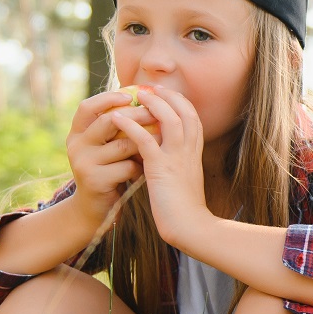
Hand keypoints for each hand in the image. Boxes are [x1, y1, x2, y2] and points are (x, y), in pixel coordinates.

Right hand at [66, 90, 149, 222]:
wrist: (96, 209)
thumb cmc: (110, 170)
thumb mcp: (108, 146)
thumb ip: (118, 127)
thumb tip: (147, 99)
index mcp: (77, 133)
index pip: (87, 107)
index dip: (108, 98)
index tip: (131, 95)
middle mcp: (76, 145)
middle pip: (109, 121)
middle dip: (136, 116)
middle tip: (157, 114)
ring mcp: (83, 163)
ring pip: (123, 144)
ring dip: (146, 144)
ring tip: (160, 143)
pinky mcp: (95, 180)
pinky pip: (127, 166)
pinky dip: (141, 167)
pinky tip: (147, 171)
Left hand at [111, 84, 211, 245]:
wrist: (190, 226)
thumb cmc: (186, 209)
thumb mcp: (185, 180)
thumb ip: (179, 164)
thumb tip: (168, 157)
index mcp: (195, 154)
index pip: (193, 119)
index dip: (180, 103)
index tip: (167, 95)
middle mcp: (189, 151)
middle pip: (185, 112)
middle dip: (169, 96)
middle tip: (152, 88)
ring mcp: (177, 158)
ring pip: (169, 120)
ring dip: (153, 104)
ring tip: (137, 94)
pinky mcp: (161, 168)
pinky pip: (145, 140)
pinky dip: (130, 126)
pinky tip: (117, 118)